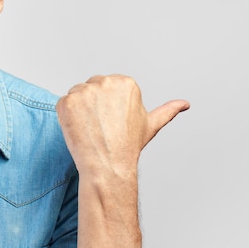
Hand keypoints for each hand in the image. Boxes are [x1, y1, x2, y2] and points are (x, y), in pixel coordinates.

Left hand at [56, 75, 188, 176]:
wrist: (108, 166)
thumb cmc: (129, 146)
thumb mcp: (150, 124)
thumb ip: (167, 110)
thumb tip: (185, 104)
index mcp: (125, 82)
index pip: (107, 86)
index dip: (107, 106)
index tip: (113, 121)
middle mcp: (105, 81)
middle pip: (91, 88)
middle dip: (93, 105)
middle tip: (102, 127)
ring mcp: (84, 91)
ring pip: (77, 94)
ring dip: (79, 110)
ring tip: (91, 129)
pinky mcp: (67, 101)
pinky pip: (63, 104)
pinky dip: (67, 117)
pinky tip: (79, 129)